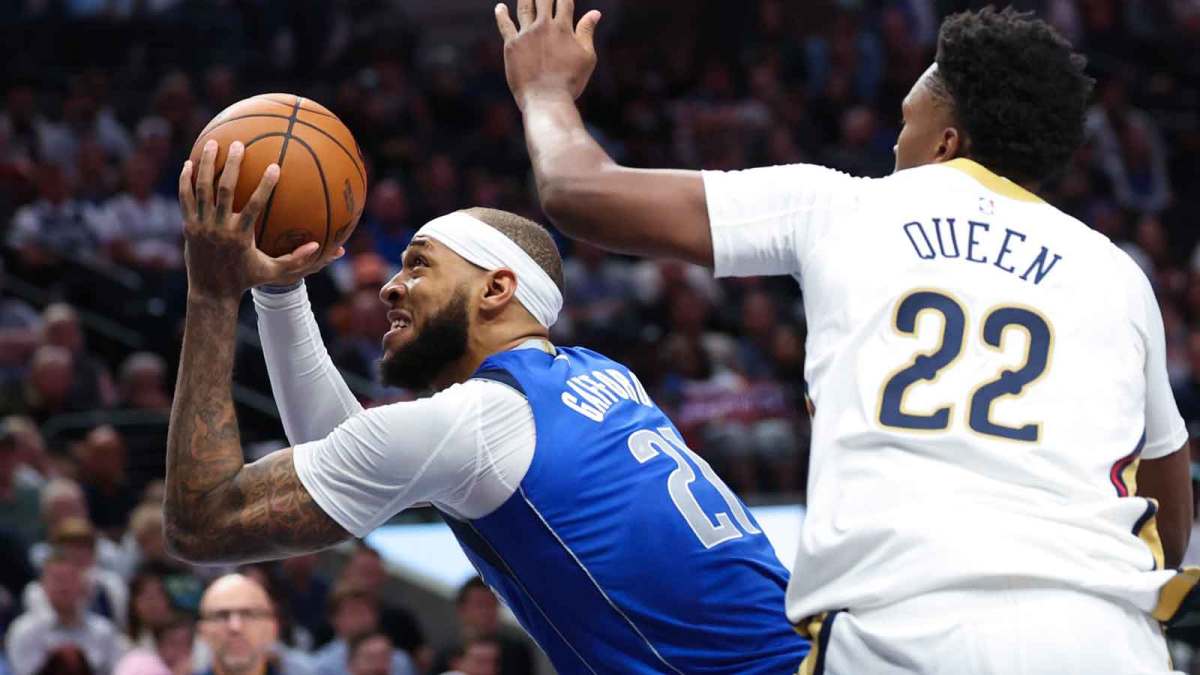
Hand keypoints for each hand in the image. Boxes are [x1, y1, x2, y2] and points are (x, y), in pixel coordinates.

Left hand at [178, 140, 341, 298]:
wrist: (211, 292)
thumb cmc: (246, 280)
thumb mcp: (272, 272)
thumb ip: (295, 259)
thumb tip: (318, 246)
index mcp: (240, 236)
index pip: (254, 206)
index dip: (264, 185)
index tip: (274, 167)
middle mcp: (219, 228)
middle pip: (224, 190)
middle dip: (231, 164)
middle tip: (238, 144)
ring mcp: (201, 225)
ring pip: (202, 189)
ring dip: (205, 164)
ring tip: (211, 143)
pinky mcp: (188, 226)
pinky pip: (185, 197)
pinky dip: (186, 180)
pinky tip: (188, 163)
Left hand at [495, 0, 601, 109]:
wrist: (547, 99)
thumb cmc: (571, 82)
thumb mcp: (586, 57)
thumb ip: (587, 32)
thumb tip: (595, 12)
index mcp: (563, 28)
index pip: (564, 1)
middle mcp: (544, 26)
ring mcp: (526, 34)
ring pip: (524, 7)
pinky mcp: (512, 45)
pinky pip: (505, 25)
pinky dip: (501, 14)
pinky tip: (500, 8)